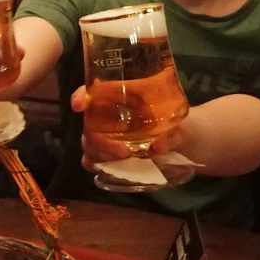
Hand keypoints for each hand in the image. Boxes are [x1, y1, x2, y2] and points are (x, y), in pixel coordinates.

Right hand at [71, 86, 186, 170]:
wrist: (179, 138)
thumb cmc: (175, 119)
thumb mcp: (180, 122)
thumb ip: (173, 133)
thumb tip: (158, 146)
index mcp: (120, 96)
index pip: (93, 91)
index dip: (81, 96)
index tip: (79, 105)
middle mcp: (106, 114)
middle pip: (88, 124)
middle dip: (99, 140)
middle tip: (124, 152)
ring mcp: (103, 135)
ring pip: (88, 143)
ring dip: (101, 154)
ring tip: (124, 161)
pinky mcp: (105, 153)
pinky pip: (90, 159)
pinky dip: (95, 164)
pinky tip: (108, 168)